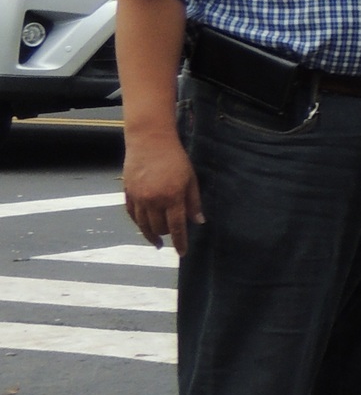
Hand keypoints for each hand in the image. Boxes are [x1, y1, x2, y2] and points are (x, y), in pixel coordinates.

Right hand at [123, 125, 202, 252]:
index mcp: (172, 197)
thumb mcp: (191, 180)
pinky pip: (131, 214)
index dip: (180, 242)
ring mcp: (138, 197)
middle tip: (172, 236)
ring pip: (142, 224)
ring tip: (156, 240)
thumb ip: (194, 202)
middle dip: (166, 235)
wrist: (149, 141)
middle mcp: (153, 200)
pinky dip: (138, 223)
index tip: (182, 254)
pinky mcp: (127, 192)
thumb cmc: (175, 159)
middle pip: (158, 228)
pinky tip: (144, 226)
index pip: (176, 227)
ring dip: (150, 234)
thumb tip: (198, 222)